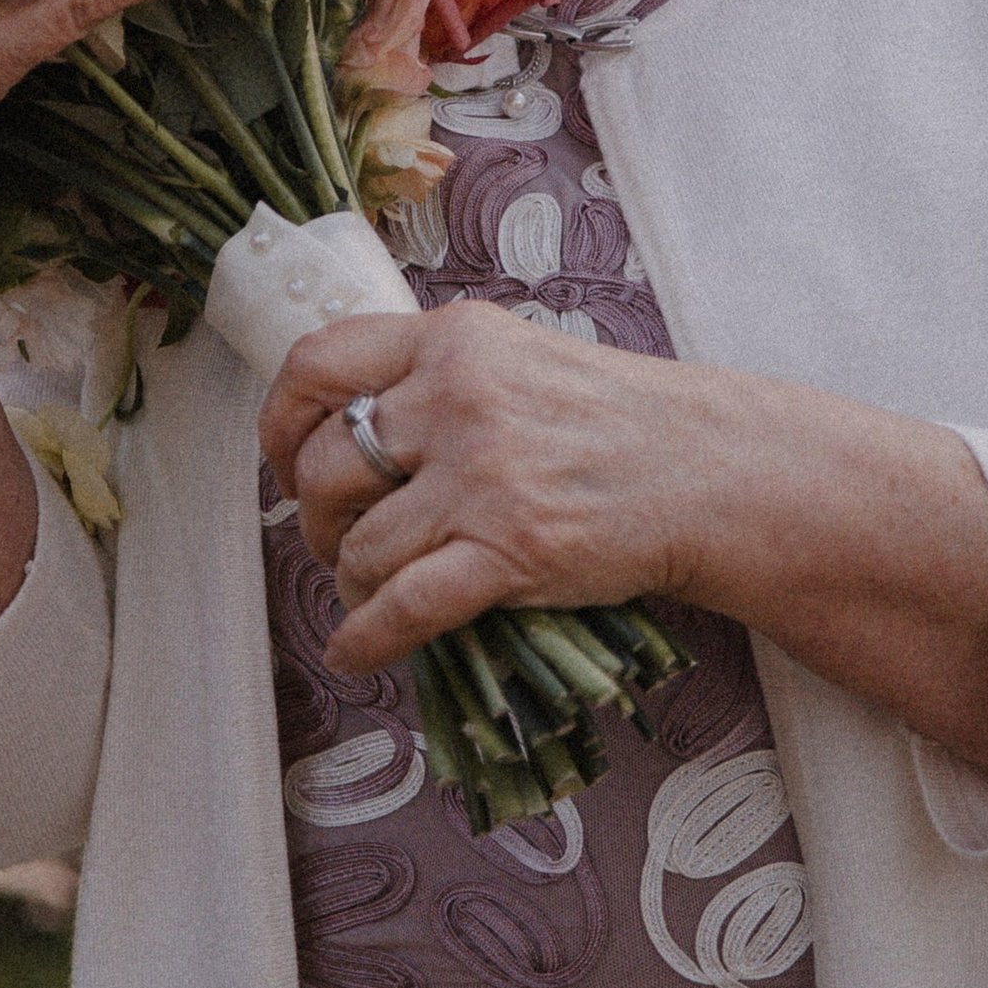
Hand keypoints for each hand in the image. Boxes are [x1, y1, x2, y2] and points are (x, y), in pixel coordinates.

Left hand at [260, 293, 987, 785]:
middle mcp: (458, 397)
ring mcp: (483, 475)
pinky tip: (360, 648)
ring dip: (349, 578)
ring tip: (369, 588)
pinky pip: (401, 607)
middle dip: (314, 515)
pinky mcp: (510, 550)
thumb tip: (342, 424)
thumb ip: (435, 375)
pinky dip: (366, 638)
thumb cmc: (611, 417)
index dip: (280, 418)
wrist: (706, 467)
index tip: (282, 453)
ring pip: (358, 544)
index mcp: (453, 339)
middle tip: (334, 536)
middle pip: (326, 465)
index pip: (319, 361)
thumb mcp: (516, 358)